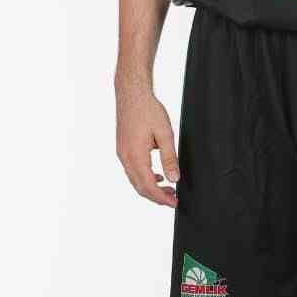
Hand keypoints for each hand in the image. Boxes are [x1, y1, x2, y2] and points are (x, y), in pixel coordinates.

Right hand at [115, 76, 180, 206]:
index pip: (148, 185)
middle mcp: (125, 157)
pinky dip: (144, 177)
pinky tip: (156, 175)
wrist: (131, 93)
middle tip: (173, 200)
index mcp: (135, 155)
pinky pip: (132, 170)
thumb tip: (174, 179)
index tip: (174, 203)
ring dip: (150, 187)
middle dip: (156, 196)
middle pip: (139, 187)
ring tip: (168, 189)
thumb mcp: (165, 134)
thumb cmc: (148, 110)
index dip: (161, 198)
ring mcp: (122, 153)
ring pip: (135, 180)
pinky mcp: (122, 149)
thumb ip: (169, 158)